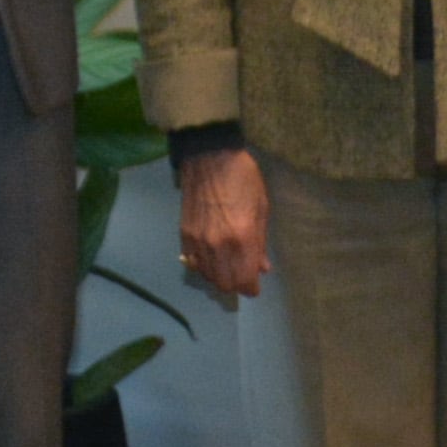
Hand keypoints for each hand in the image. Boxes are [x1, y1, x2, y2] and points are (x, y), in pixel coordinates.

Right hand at [178, 144, 270, 299]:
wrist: (209, 158)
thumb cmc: (243, 178)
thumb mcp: (261, 208)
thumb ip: (260, 242)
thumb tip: (262, 267)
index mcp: (242, 238)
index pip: (244, 280)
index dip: (251, 288)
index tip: (255, 287)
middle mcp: (218, 246)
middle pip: (225, 283)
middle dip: (237, 285)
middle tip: (244, 278)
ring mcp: (198, 242)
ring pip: (207, 276)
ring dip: (220, 278)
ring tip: (229, 268)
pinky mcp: (184, 235)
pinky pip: (192, 263)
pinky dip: (204, 268)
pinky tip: (212, 259)